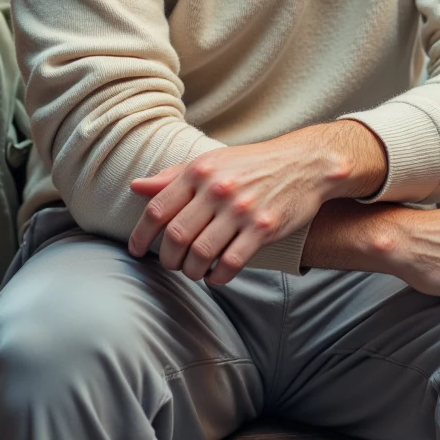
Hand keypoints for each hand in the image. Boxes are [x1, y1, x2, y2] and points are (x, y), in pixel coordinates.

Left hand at [129, 121, 386, 285]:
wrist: (304, 163)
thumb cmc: (251, 165)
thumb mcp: (211, 162)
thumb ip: (172, 177)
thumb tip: (135, 187)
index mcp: (199, 170)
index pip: (157, 208)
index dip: (141, 235)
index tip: (136, 251)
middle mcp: (217, 188)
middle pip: (176, 236)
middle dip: (168, 258)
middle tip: (172, 264)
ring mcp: (241, 209)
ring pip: (200, 254)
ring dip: (192, 271)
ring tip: (194, 271)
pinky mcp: (263, 228)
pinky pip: (229, 264)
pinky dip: (217, 277)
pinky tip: (216, 276)